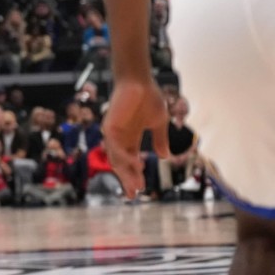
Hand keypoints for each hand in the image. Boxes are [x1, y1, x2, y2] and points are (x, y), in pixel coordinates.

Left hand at [102, 77, 169, 197]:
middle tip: (135, 193)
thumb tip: (165, 156)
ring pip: (117, 158)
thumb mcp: (159, 123)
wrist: (139, 81)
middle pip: (121, 164)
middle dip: (128, 179)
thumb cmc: (148, 98)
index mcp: (130, 138)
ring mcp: (113, 133)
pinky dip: (124, 157)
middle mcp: (120, 138)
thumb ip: (160, 139)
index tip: (140, 190)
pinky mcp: (110, 126)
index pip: (130, 162)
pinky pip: (115, 146)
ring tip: (136, 184)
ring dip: (127, 172)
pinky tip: (136, 165)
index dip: (134, 176)